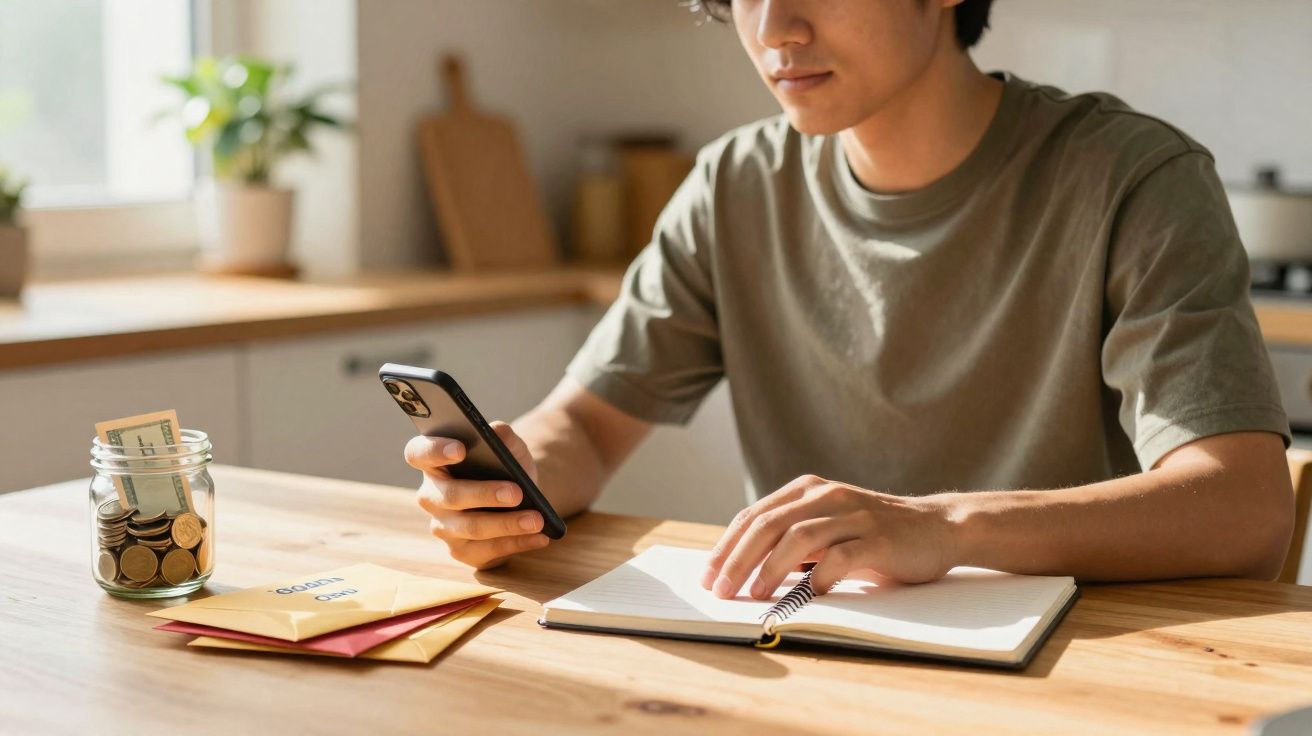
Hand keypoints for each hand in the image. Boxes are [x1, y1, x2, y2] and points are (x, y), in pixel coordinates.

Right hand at [405, 421, 549, 568]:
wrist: (519, 498)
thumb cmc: (505, 467)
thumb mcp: (510, 448)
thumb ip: (503, 436)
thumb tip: (497, 431)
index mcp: (433, 463)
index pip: (418, 453)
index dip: (435, 450)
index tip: (461, 449)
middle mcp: (431, 496)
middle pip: (449, 496)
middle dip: (484, 494)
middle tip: (517, 493)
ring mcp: (444, 526)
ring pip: (471, 527)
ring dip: (507, 524)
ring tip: (537, 519)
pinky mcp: (462, 551)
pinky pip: (488, 550)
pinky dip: (518, 543)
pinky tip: (540, 537)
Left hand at [700, 475, 957, 598]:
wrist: (938, 527)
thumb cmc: (875, 535)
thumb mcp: (828, 529)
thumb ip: (792, 541)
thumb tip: (744, 572)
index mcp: (808, 490)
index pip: (754, 516)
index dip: (727, 546)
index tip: (708, 575)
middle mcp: (826, 496)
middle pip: (768, 524)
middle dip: (737, 559)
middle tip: (720, 589)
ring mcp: (853, 514)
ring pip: (798, 537)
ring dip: (770, 568)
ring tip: (754, 594)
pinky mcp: (877, 537)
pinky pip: (840, 557)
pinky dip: (819, 576)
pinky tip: (808, 593)